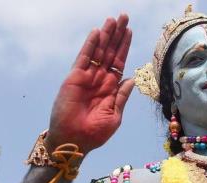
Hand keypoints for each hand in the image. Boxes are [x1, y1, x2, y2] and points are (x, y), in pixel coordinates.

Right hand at [46, 14, 133, 154]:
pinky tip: (98, 32)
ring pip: (99, 51)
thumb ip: (122, 96)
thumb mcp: (114, 116)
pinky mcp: (75, 78)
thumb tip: (131, 79)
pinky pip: (84, 57)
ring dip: (106, 35)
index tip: (130, 31)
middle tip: (124, 16)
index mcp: (110, 88)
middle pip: (110, 52)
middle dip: (118, 35)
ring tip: (113, 20)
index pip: (119, 62)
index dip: (124, 47)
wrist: (74, 142)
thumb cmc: (94, 134)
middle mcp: (99, 79)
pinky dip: (91, 44)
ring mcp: (87, 77)